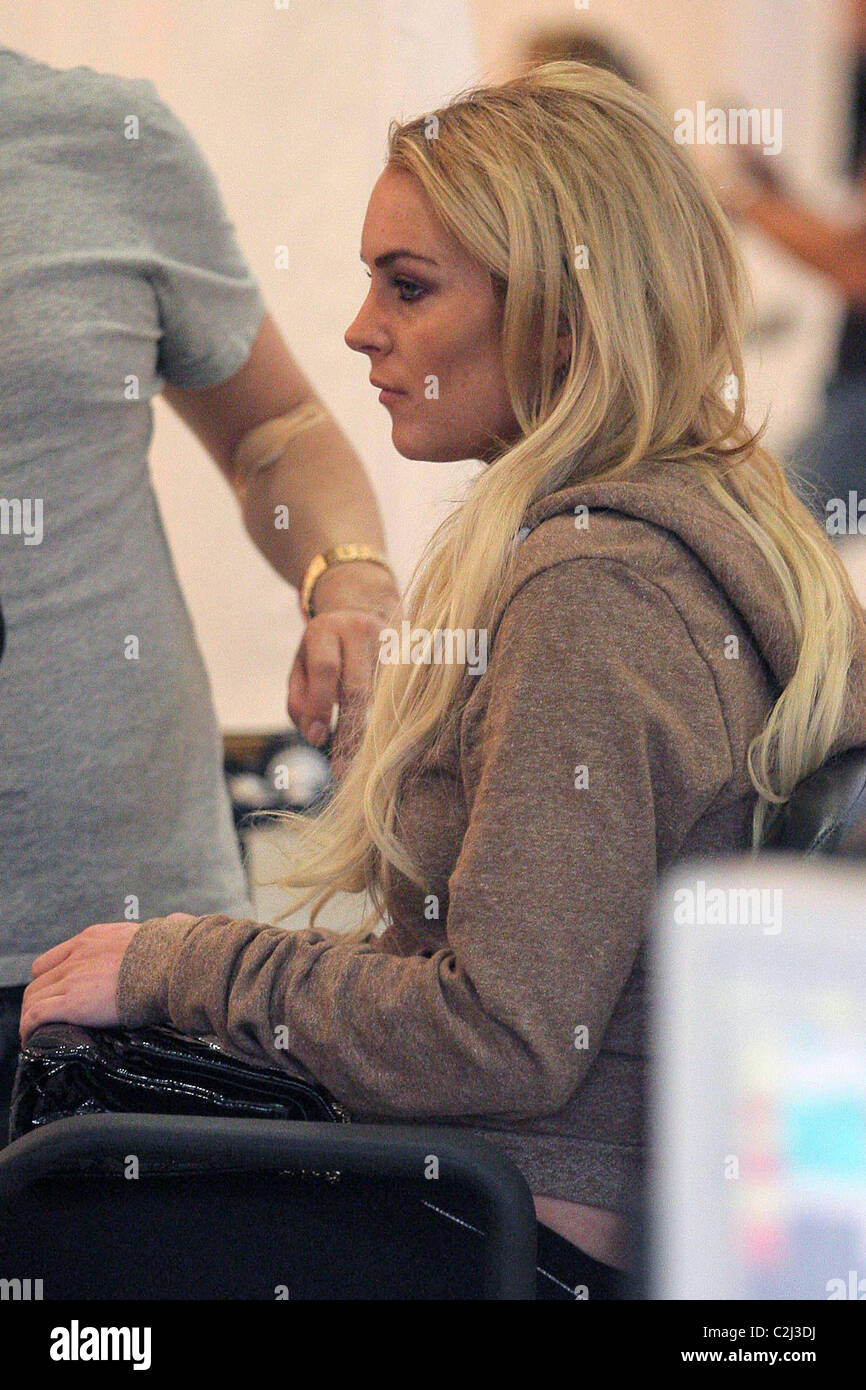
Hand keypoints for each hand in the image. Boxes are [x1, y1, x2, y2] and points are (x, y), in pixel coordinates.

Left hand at [18, 915, 194, 1041]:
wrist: (171, 965)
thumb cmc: (169, 956)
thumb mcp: (142, 941)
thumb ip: (133, 948)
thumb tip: (157, 947)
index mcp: (92, 939)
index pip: (53, 958)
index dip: (50, 979)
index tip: (55, 993)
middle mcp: (77, 955)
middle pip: (39, 980)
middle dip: (39, 999)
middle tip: (44, 1017)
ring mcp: (72, 978)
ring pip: (33, 997)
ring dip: (32, 1015)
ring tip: (35, 1032)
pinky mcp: (72, 1002)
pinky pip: (36, 1014)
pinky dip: (29, 1026)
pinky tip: (32, 1037)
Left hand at [288, 560, 401, 779]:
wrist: (362, 611)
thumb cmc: (324, 650)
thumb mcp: (300, 666)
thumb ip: (298, 700)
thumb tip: (315, 736)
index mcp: (326, 629)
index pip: (325, 670)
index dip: (321, 706)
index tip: (318, 739)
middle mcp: (361, 631)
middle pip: (358, 687)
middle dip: (350, 731)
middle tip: (343, 769)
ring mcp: (391, 642)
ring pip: (385, 695)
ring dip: (376, 733)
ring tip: (369, 768)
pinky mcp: (412, 656)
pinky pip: (404, 695)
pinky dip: (396, 722)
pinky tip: (393, 748)